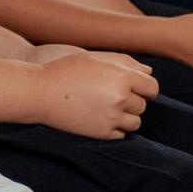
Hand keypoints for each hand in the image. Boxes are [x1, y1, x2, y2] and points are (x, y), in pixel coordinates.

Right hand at [36, 51, 158, 138]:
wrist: (40, 92)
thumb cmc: (66, 70)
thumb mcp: (95, 57)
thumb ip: (125, 62)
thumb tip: (149, 72)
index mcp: (122, 76)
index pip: (152, 87)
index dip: (145, 87)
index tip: (135, 88)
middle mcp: (120, 98)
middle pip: (142, 105)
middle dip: (132, 100)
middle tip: (111, 95)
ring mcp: (111, 118)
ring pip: (135, 122)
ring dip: (126, 116)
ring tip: (107, 107)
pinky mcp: (101, 133)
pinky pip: (121, 134)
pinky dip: (115, 127)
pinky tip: (100, 117)